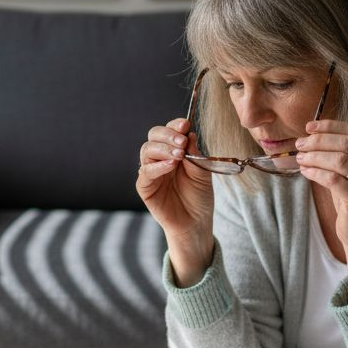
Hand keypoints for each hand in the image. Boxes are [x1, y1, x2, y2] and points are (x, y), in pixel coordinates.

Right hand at [136, 118, 214, 284]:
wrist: (196, 222)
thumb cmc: (199, 197)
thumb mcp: (202, 172)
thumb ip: (195, 153)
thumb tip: (190, 133)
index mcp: (174, 151)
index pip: (169, 131)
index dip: (175, 125)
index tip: (185, 124)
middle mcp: (160, 158)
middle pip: (154, 136)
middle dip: (167, 135)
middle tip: (181, 141)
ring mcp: (151, 172)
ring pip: (147, 150)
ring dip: (163, 149)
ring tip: (179, 155)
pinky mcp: (145, 187)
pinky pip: (145, 172)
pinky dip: (158, 166)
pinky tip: (171, 166)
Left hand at [294, 119, 347, 292]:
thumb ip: (341, 155)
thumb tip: (311, 137)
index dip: (330, 126)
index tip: (309, 127)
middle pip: (346, 143)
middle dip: (319, 141)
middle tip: (300, 144)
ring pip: (339, 159)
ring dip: (315, 156)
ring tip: (300, 158)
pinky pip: (332, 179)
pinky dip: (315, 172)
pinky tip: (304, 171)